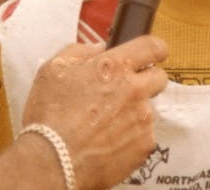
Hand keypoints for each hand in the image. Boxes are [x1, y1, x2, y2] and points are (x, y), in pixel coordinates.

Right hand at [20, 36, 168, 188]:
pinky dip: (131, 137)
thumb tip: (98, 49)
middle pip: (159, 77)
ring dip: (134, 112)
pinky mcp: (143, 145)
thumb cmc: (50, 116)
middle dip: (146, 81)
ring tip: (105, 123)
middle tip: (123, 91)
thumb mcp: (53, 70)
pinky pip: (144, 135)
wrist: (52, 161)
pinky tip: (109, 141)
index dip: (156, 49)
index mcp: (114, 67)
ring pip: (148, 108)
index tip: (154, 54)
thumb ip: (79, 52)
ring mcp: (142, 119)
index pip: (152, 47)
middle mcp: (134, 90)